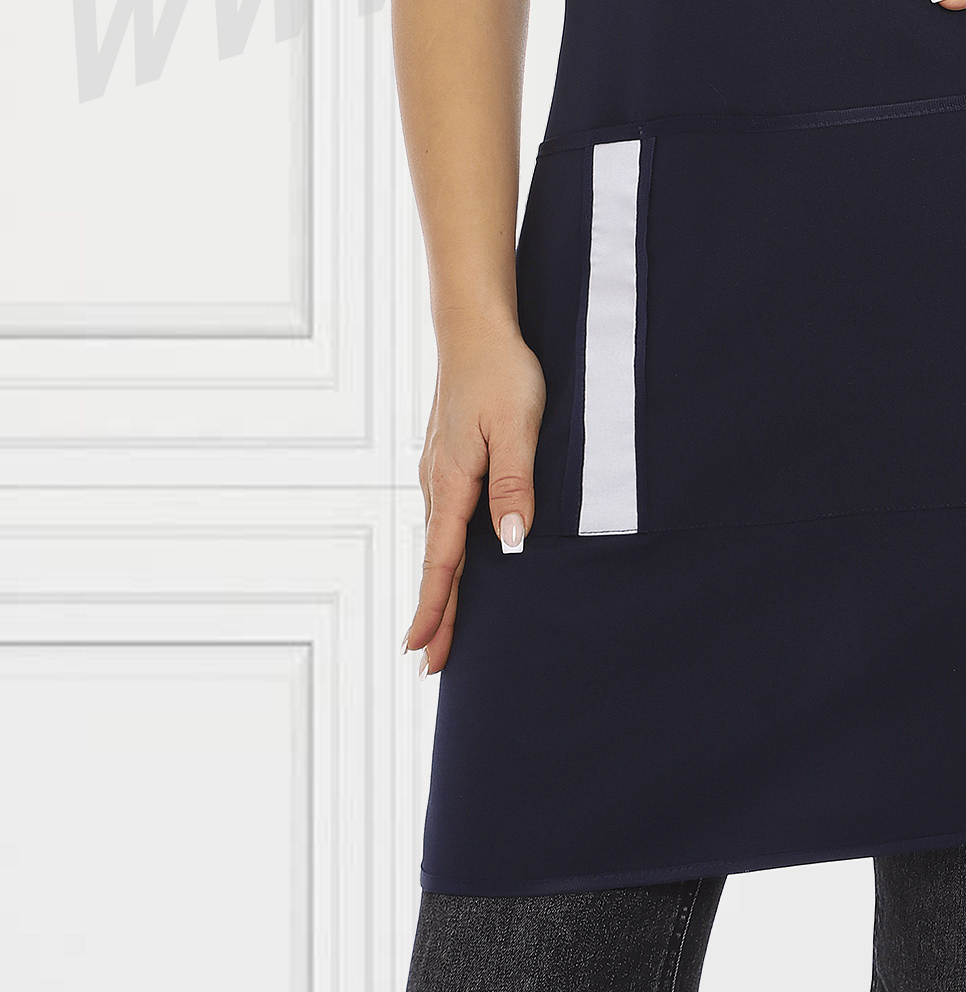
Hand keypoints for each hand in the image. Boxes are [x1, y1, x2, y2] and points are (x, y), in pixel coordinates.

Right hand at [403, 321, 544, 673]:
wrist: (475, 326)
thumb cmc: (501, 371)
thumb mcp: (518, 426)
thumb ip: (516, 484)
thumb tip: (511, 542)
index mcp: (452, 481)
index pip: (442, 560)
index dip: (434, 609)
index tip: (421, 652)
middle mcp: (437, 481)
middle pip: (436, 560)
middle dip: (435, 612)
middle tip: (431, 664)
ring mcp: (439, 469)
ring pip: (438, 540)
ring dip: (439, 584)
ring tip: (440, 626)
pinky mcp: (448, 456)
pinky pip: (444, 517)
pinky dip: (444, 551)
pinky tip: (450, 558)